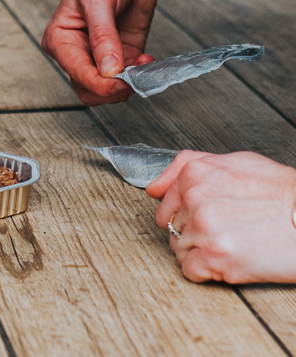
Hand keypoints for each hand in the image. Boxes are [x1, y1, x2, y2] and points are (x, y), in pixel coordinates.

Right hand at [41, 0, 221, 105]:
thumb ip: (103, 37)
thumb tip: (108, 71)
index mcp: (60, 39)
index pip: (77, 73)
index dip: (99, 83)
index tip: (120, 81)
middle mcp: (76, 51)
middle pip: (88, 89)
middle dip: (111, 89)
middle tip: (132, 77)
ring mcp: (100, 55)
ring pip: (107, 90)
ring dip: (127, 85)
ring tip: (141, 65)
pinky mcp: (123, 55)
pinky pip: (128, 79)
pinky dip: (140, 77)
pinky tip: (147, 60)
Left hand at [147, 151, 295, 282]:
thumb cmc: (279, 191)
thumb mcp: (234, 162)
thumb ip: (188, 166)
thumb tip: (154, 187)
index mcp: (194, 175)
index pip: (164, 204)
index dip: (183, 214)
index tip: (201, 218)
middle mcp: (194, 199)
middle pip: (171, 227)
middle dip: (191, 233)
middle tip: (220, 231)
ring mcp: (203, 228)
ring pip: (178, 249)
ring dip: (198, 252)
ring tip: (228, 244)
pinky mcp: (216, 256)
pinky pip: (189, 270)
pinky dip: (204, 271)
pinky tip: (225, 261)